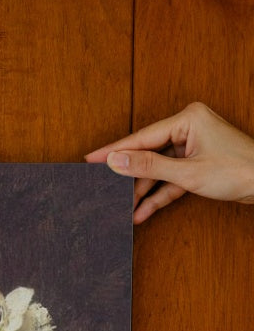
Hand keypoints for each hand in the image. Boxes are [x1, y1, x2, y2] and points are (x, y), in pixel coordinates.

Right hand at [85, 101, 253, 223]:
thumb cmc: (239, 171)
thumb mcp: (188, 173)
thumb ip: (149, 166)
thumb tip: (116, 160)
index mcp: (187, 119)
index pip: (142, 137)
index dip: (115, 151)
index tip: (91, 159)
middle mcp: (189, 128)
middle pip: (148, 153)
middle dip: (129, 176)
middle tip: (103, 187)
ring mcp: (193, 146)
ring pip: (158, 169)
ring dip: (143, 191)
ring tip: (123, 208)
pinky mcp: (197, 164)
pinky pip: (171, 179)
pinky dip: (159, 194)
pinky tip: (142, 211)